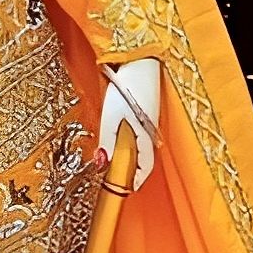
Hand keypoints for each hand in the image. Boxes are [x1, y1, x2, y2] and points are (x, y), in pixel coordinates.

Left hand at [97, 59, 158, 187]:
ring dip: (125, 157)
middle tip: (111, 179)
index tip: (120, 190)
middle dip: (127, 172)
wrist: (138, 61)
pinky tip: (115, 139)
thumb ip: (108, 143)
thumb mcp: (112, 118)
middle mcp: (150, 134)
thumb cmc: (127, 89)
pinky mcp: (143, 113)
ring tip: (109, 162)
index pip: (143, 171)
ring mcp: (148, 123)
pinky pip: (136, 136)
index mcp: (146, 139)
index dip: (132, 183)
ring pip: (138, 149)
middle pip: (141, 162)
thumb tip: (101, 165)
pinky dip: (127, 143)